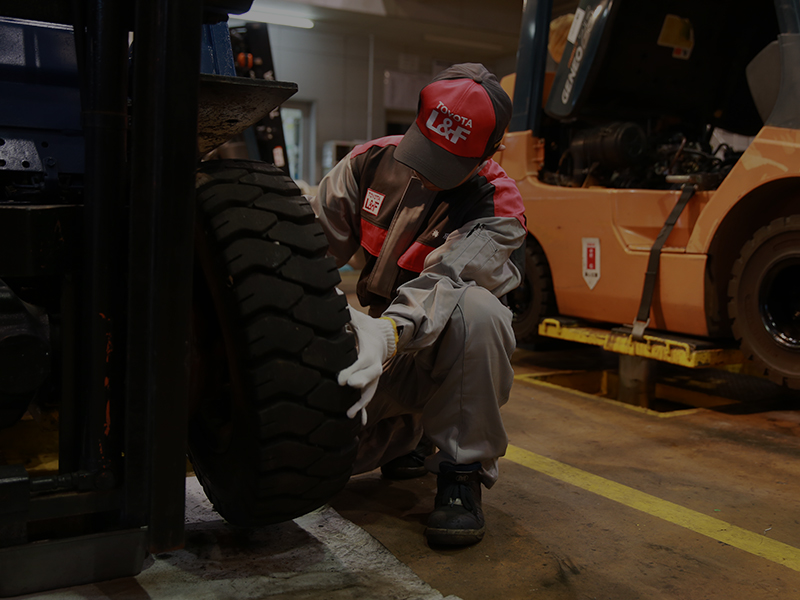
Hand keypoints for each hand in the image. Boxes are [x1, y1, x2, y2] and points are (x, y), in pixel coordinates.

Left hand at [338, 307, 397, 424]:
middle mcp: (374, 367)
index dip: (352, 371)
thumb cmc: (367, 328)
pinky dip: (362, 411)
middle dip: (359, 386)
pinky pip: (367, 399)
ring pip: (369, 393)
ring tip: (349, 416)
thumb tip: (331, 289)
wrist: (386, 337)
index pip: (361, 363)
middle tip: (348, 391)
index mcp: (370, 352)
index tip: (340, 380)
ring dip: (361, 405)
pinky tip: (356, 424)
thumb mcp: (358, 318)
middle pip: (369, 380)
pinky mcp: (371, 384)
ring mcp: (374, 378)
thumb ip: (343, 309)